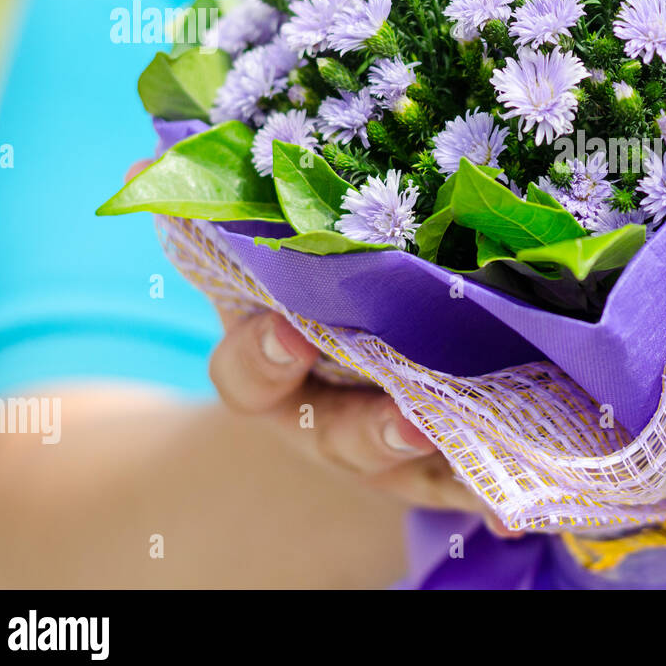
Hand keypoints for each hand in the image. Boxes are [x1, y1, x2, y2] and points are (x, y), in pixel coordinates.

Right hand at [125, 160, 508, 531]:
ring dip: (450, 466)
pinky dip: (492, 500)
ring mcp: (382, 452)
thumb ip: (229, 220)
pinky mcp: (436, 468)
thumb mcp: (260, 266)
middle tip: (414, 419)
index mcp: (272, 371)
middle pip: (343, 438)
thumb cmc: (297, 299)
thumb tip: (149, 156)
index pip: (252, 376)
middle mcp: (324, 422)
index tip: (291, 333)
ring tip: (490, 456)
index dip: (267, 357)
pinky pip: (465, 486)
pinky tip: (515, 509)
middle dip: (376, 431)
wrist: (334, 380)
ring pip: (410, 469)